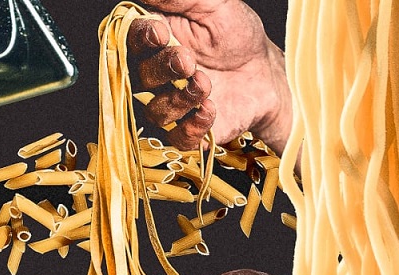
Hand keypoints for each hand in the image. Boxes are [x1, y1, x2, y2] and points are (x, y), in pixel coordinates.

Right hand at [130, 0, 291, 153]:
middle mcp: (156, 74)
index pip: (131, 40)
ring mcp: (170, 103)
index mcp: (156, 40)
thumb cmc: (237, 35)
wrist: (266, 71)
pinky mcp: (189, 130)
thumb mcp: (215, 5)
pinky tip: (210, 109)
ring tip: (206, 84)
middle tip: (187, 61)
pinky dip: (192, 126)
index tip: (160, 33)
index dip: (140, 39)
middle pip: (138, 77)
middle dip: (161, 69)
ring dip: (178, 99)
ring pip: (155, 111)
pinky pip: (178, 137)